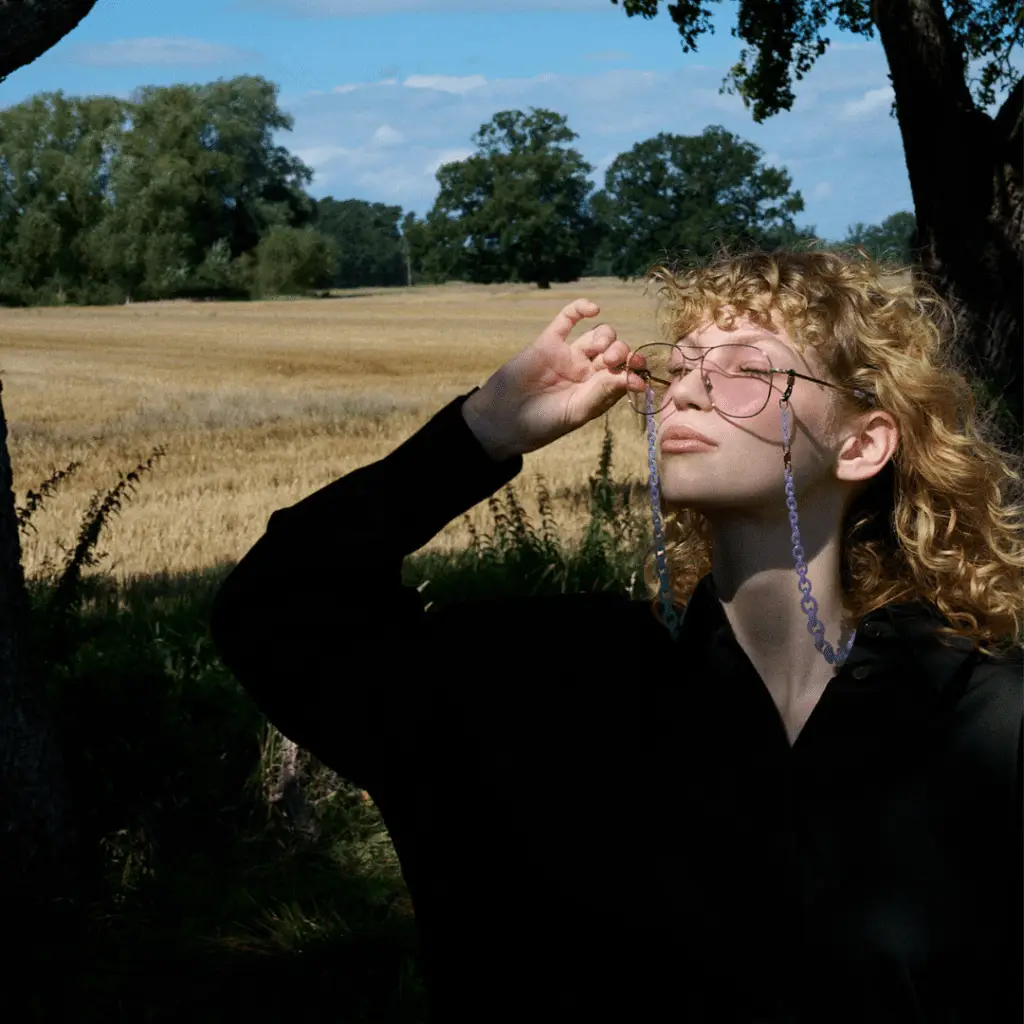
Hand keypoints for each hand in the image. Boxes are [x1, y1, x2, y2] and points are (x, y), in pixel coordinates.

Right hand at [466, 298, 645, 457]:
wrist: (502, 419)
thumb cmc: (541, 424)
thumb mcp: (575, 412)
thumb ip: (601, 393)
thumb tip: (631, 378)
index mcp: (597, 392)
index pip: (624, 374)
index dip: (634, 369)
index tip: (639, 371)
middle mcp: (586, 372)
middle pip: (615, 351)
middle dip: (621, 352)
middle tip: (615, 360)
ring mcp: (568, 355)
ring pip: (597, 335)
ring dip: (607, 336)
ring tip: (602, 348)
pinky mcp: (548, 342)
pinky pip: (567, 319)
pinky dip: (580, 309)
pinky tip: (592, 309)